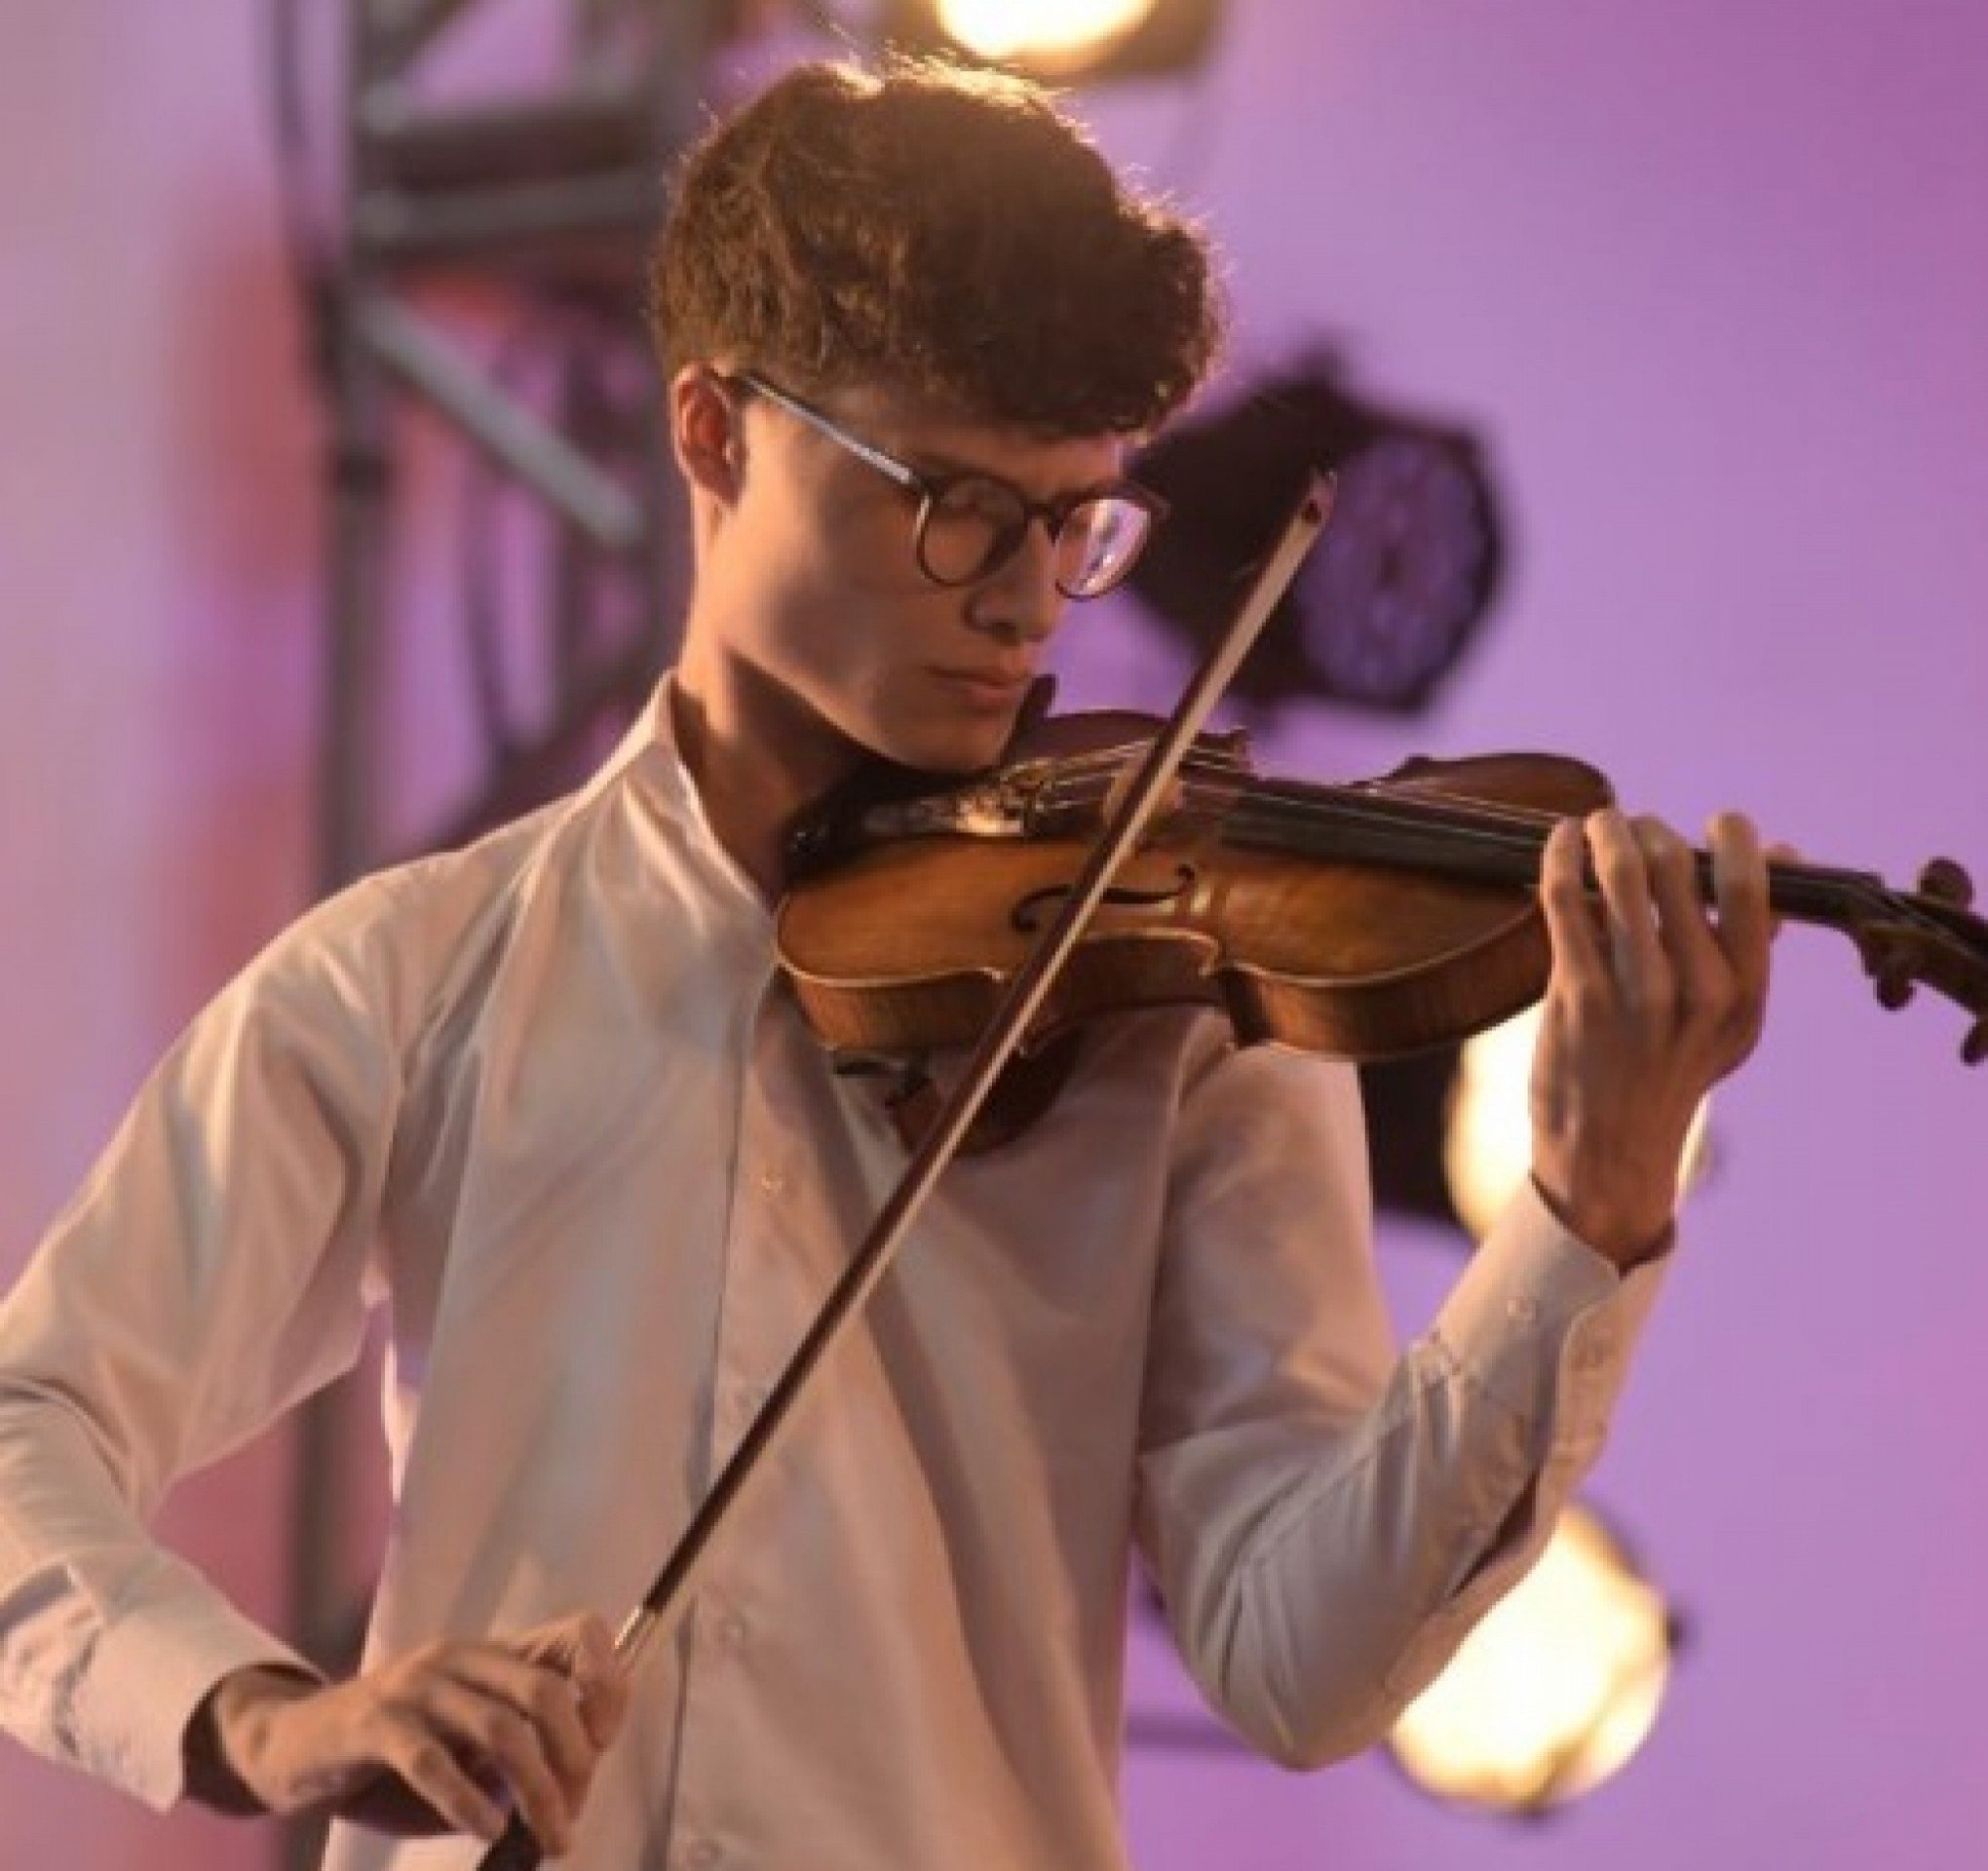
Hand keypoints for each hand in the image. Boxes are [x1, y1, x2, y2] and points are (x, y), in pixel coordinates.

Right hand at [185, 1610, 629, 1855]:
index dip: (607, 1686)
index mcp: (490, 1655)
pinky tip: (488, 1830)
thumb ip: (508, 1763)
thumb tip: (563, 1804)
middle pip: (545, 1691)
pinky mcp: (374, 1722)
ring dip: (535, 1790)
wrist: (291, 1744)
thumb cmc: (388, 1756)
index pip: (576, 1636)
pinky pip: (433, 1760)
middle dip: (573, 1759)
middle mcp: (460, 1657)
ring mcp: (416, 1685)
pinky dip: (468, 1799)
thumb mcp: (461, 1748)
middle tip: (572, 1814)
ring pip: (500, 1727)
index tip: (604, 1746)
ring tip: (546, 1836)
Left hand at [1529, 808, 1781, 1267]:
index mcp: (1747, 994)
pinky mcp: (1577, 995)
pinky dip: (1559, 858)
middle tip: (1631, 824)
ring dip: (1603, 832)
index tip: (1715, 823)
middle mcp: (1700, 992)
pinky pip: (1565, 900)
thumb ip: (1756, 940)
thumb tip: (1784, 852)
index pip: (1751, 890)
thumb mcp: (1734, 1019)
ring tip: (1595, 822)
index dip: (1734, 838)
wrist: (1610, 1152)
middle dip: (1651, 830)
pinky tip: (1557, 842)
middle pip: (1676, 869)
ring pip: (1620, 874)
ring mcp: (1636, 993)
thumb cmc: (1671, 1072)